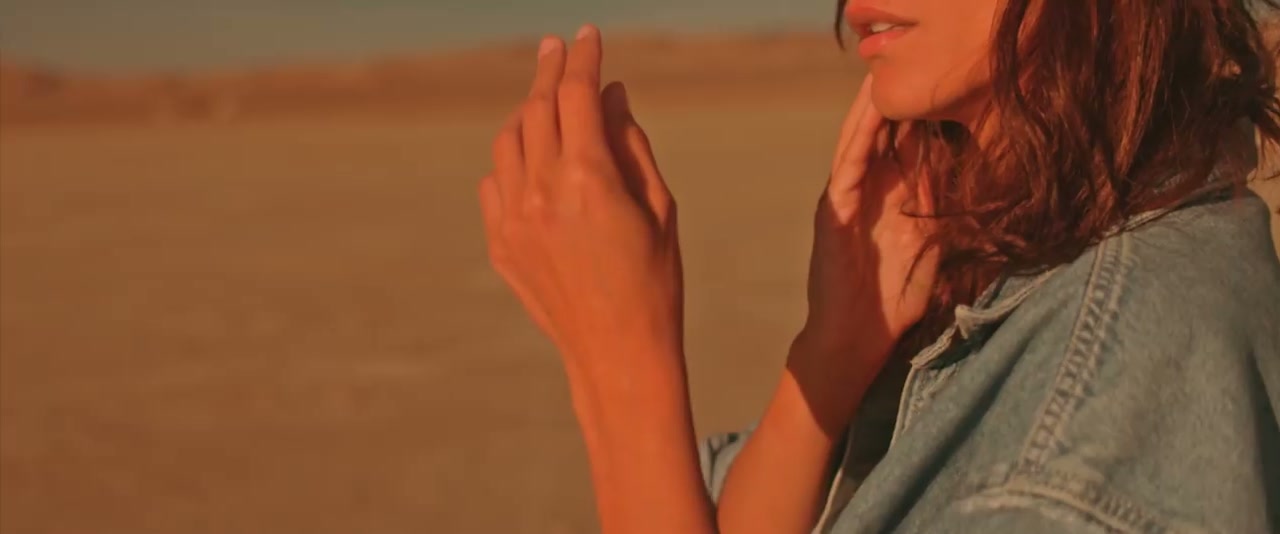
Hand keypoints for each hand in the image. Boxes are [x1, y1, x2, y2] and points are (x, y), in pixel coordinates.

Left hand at [479, 26, 681, 381]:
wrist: (616, 352)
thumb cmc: (654, 279)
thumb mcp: (658, 206)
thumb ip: (630, 143)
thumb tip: (611, 95)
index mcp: (588, 179)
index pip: (576, 95)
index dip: (582, 58)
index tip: (587, 36)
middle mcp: (542, 193)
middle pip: (535, 109)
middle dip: (548, 72)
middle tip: (557, 49)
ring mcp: (514, 220)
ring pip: (508, 141)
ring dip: (526, 114)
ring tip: (545, 103)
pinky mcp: (500, 245)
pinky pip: (495, 183)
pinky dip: (512, 161)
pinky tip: (531, 161)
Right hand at [796, 74, 937, 382]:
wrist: (856, 342)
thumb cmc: (895, 303)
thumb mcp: (935, 251)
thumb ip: (950, 217)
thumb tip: (988, 188)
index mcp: (897, 198)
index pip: (916, 144)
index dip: (935, 112)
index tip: (961, 79)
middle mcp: (872, 191)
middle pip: (890, 132)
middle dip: (906, 96)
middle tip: (924, 56)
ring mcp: (849, 197)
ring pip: (864, 136)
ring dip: (877, 101)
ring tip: (892, 66)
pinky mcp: (833, 209)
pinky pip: (848, 161)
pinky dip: (859, 131)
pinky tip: (873, 105)